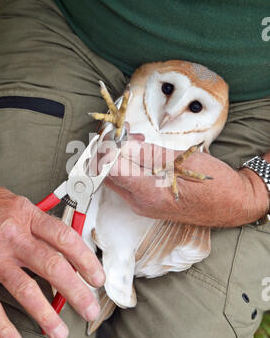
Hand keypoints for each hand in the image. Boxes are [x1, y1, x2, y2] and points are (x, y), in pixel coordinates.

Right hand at [0, 185, 104, 337]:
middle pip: (51, 265)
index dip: (85, 259)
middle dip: (75, 291)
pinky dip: (3, 327)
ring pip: (24, 289)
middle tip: (89, 309)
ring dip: (45, 314)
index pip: (64, 238)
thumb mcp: (20, 204)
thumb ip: (41, 224)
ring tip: (60, 332)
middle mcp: (12, 237)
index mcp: (27, 217)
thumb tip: (68, 245)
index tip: (97, 278)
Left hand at [105, 141, 268, 226]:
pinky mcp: (147, 204)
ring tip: (137, 139)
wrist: (233, 206)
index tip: (111, 132)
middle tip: (123, 131)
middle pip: (108, 175)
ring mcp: (143, 206)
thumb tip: (123, 144)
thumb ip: (149, 153)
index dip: (105, 148)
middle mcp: (140, 203)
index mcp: (149, 193)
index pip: (110, 171)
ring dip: (119, 157)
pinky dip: (129, 166)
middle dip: (110, 150)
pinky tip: (142, 153)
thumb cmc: (214, 184)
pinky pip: (128, 183)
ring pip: (116, 179)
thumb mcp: (182, 161)